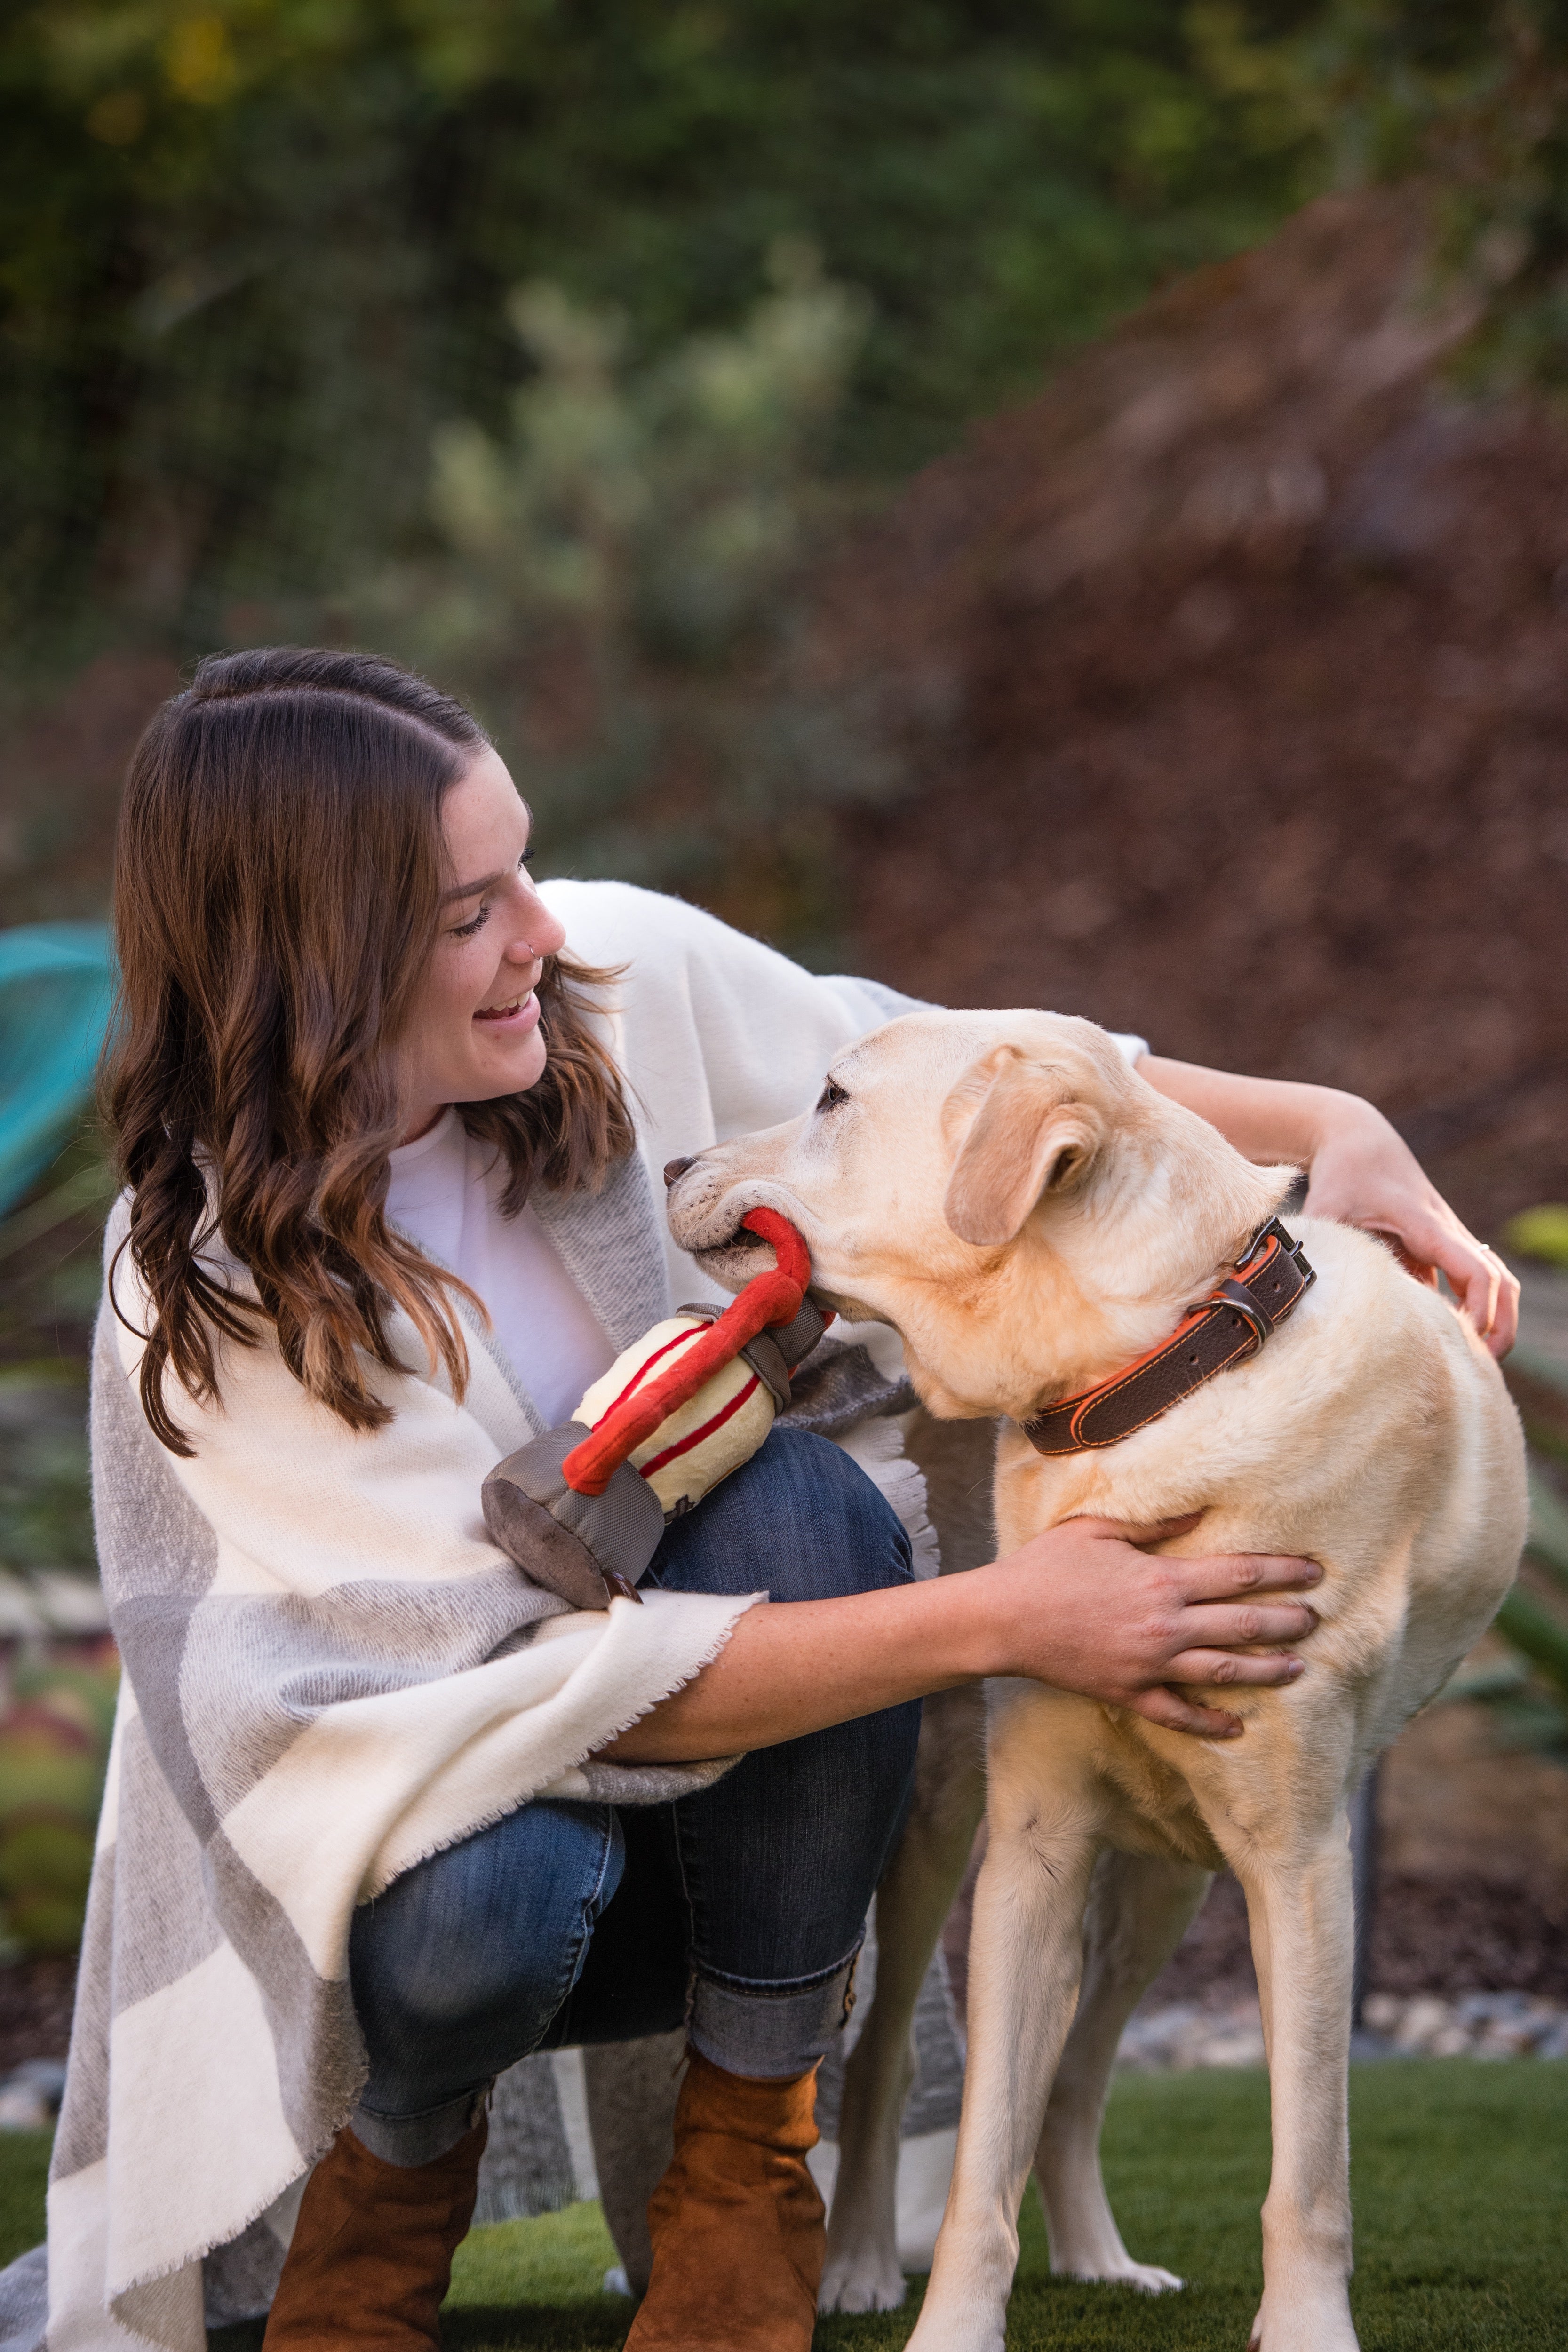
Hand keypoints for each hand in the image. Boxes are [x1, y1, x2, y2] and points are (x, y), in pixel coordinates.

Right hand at [991, 1514, 1321, 1737]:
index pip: (1238, 1575)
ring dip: (1267, 1671)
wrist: (1003, 1619)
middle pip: (1243, 1625)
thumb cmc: (1047, 1566)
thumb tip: (1201, 1512)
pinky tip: (1237, 1726)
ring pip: (1224, 1672)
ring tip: (1298, 1667)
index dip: (1282, 1573)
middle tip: (1316, 1619)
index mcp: (1162, 1580)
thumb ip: (1156, 1525)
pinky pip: (1180, 1715)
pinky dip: (1211, 1723)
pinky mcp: (1129, 1694)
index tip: (1315, 1572)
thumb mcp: (1099, 1530)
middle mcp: (1165, 1625)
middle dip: (1287, 1621)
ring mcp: (1150, 1665)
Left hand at [1305, 1098, 1517, 1356]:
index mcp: (1427, 1226)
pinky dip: (1469, 1310)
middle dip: (1500, 1326)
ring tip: (1472, 1360)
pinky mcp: (1438, 1247)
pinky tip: (1445, 1341)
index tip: (1462, 1340)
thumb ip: (1321, 1248)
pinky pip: (1469, 1282)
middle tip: (1480, 1367)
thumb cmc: (1341, 1173)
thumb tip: (1299, 1295)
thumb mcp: (1326, 1208)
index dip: (1479, 1311)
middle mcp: (1448, 1233)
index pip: (1476, 1273)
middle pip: (1502, 1283)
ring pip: (1494, 1282)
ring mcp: (1447, 1240)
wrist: (1358, 1139)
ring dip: (1493, 1319)